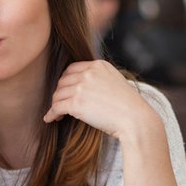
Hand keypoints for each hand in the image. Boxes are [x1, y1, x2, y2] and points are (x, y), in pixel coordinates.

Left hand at [43, 60, 158, 140]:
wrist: (135, 120)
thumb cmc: (129, 106)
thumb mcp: (115, 82)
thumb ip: (100, 79)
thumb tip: (83, 88)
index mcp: (98, 65)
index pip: (72, 69)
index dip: (66, 81)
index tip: (65, 91)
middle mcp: (88, 73)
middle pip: (62, 81)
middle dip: (60, 93)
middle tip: (60, 104)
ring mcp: (81, 87)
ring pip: (58, 95)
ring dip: (56, 104)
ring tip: (58, 114)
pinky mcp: (76, 103)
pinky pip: (56, 107)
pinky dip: (51, 114)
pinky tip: (50, 119)